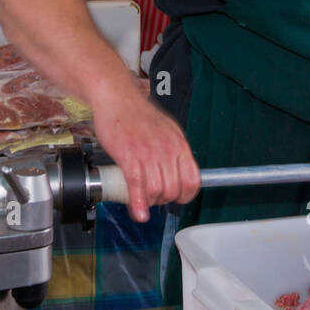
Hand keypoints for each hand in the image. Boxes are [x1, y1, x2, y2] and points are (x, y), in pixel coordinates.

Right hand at [88, 77, 199, 222]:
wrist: (116, 97)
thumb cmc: (138, 113)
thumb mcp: (167, 130)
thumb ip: (174, 151)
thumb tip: (177, 170)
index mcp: (179, 144)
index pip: (192, 180)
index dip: (186, 195)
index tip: (177, 198)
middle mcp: (167, 150)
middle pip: (174, 190)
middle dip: (164, 200)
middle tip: (154, 198)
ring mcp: (149, 154)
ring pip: (156, 191)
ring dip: (149, 202)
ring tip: (142, 201)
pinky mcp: (129, 156)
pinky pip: (137, 187)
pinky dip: (137, 204)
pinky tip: (137, 212)